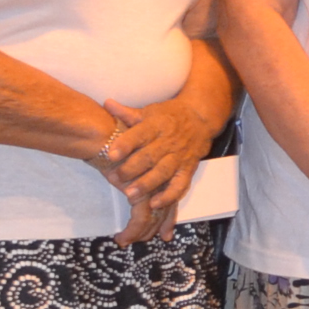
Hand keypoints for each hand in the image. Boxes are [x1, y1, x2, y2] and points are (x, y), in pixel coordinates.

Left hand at [95, 95, 213, 240]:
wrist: (201, 118)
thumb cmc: (170, 115)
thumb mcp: (150, 110)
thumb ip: (128, 113)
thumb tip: (107, 104)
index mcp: (156, 124)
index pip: (139, 134)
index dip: (125, 144)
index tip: (110, 154)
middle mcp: (168, 141)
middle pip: (149, 156)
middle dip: (131, 169)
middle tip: (114, 178)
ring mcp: (179, 156)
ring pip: (163, 172)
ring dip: (146, 184)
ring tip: (130, 194)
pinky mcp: (188, 169)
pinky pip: (180, 184)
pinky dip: (169, 196)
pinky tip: (155, 204)